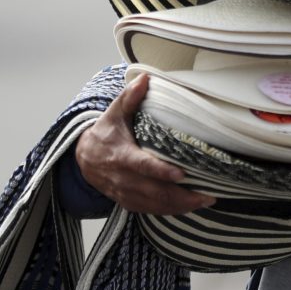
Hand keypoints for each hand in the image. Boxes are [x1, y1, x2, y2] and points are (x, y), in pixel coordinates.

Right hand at [75, 72, 215, 214]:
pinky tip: (189, 207)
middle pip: (153, 191)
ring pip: (154, 205)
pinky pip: (150, 211)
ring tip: (205, 200)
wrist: (84, 159)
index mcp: (121, 155)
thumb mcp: (114, 113)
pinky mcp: (128, 202)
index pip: (142, 166)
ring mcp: (125, 193)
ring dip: (180, 206)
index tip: (180, 174)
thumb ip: (129, 97)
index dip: (160, 172)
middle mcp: (122, 178)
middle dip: (180, 195)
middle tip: (207, 194)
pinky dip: (170, 211)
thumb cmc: (105, 133)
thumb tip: (145, 78)